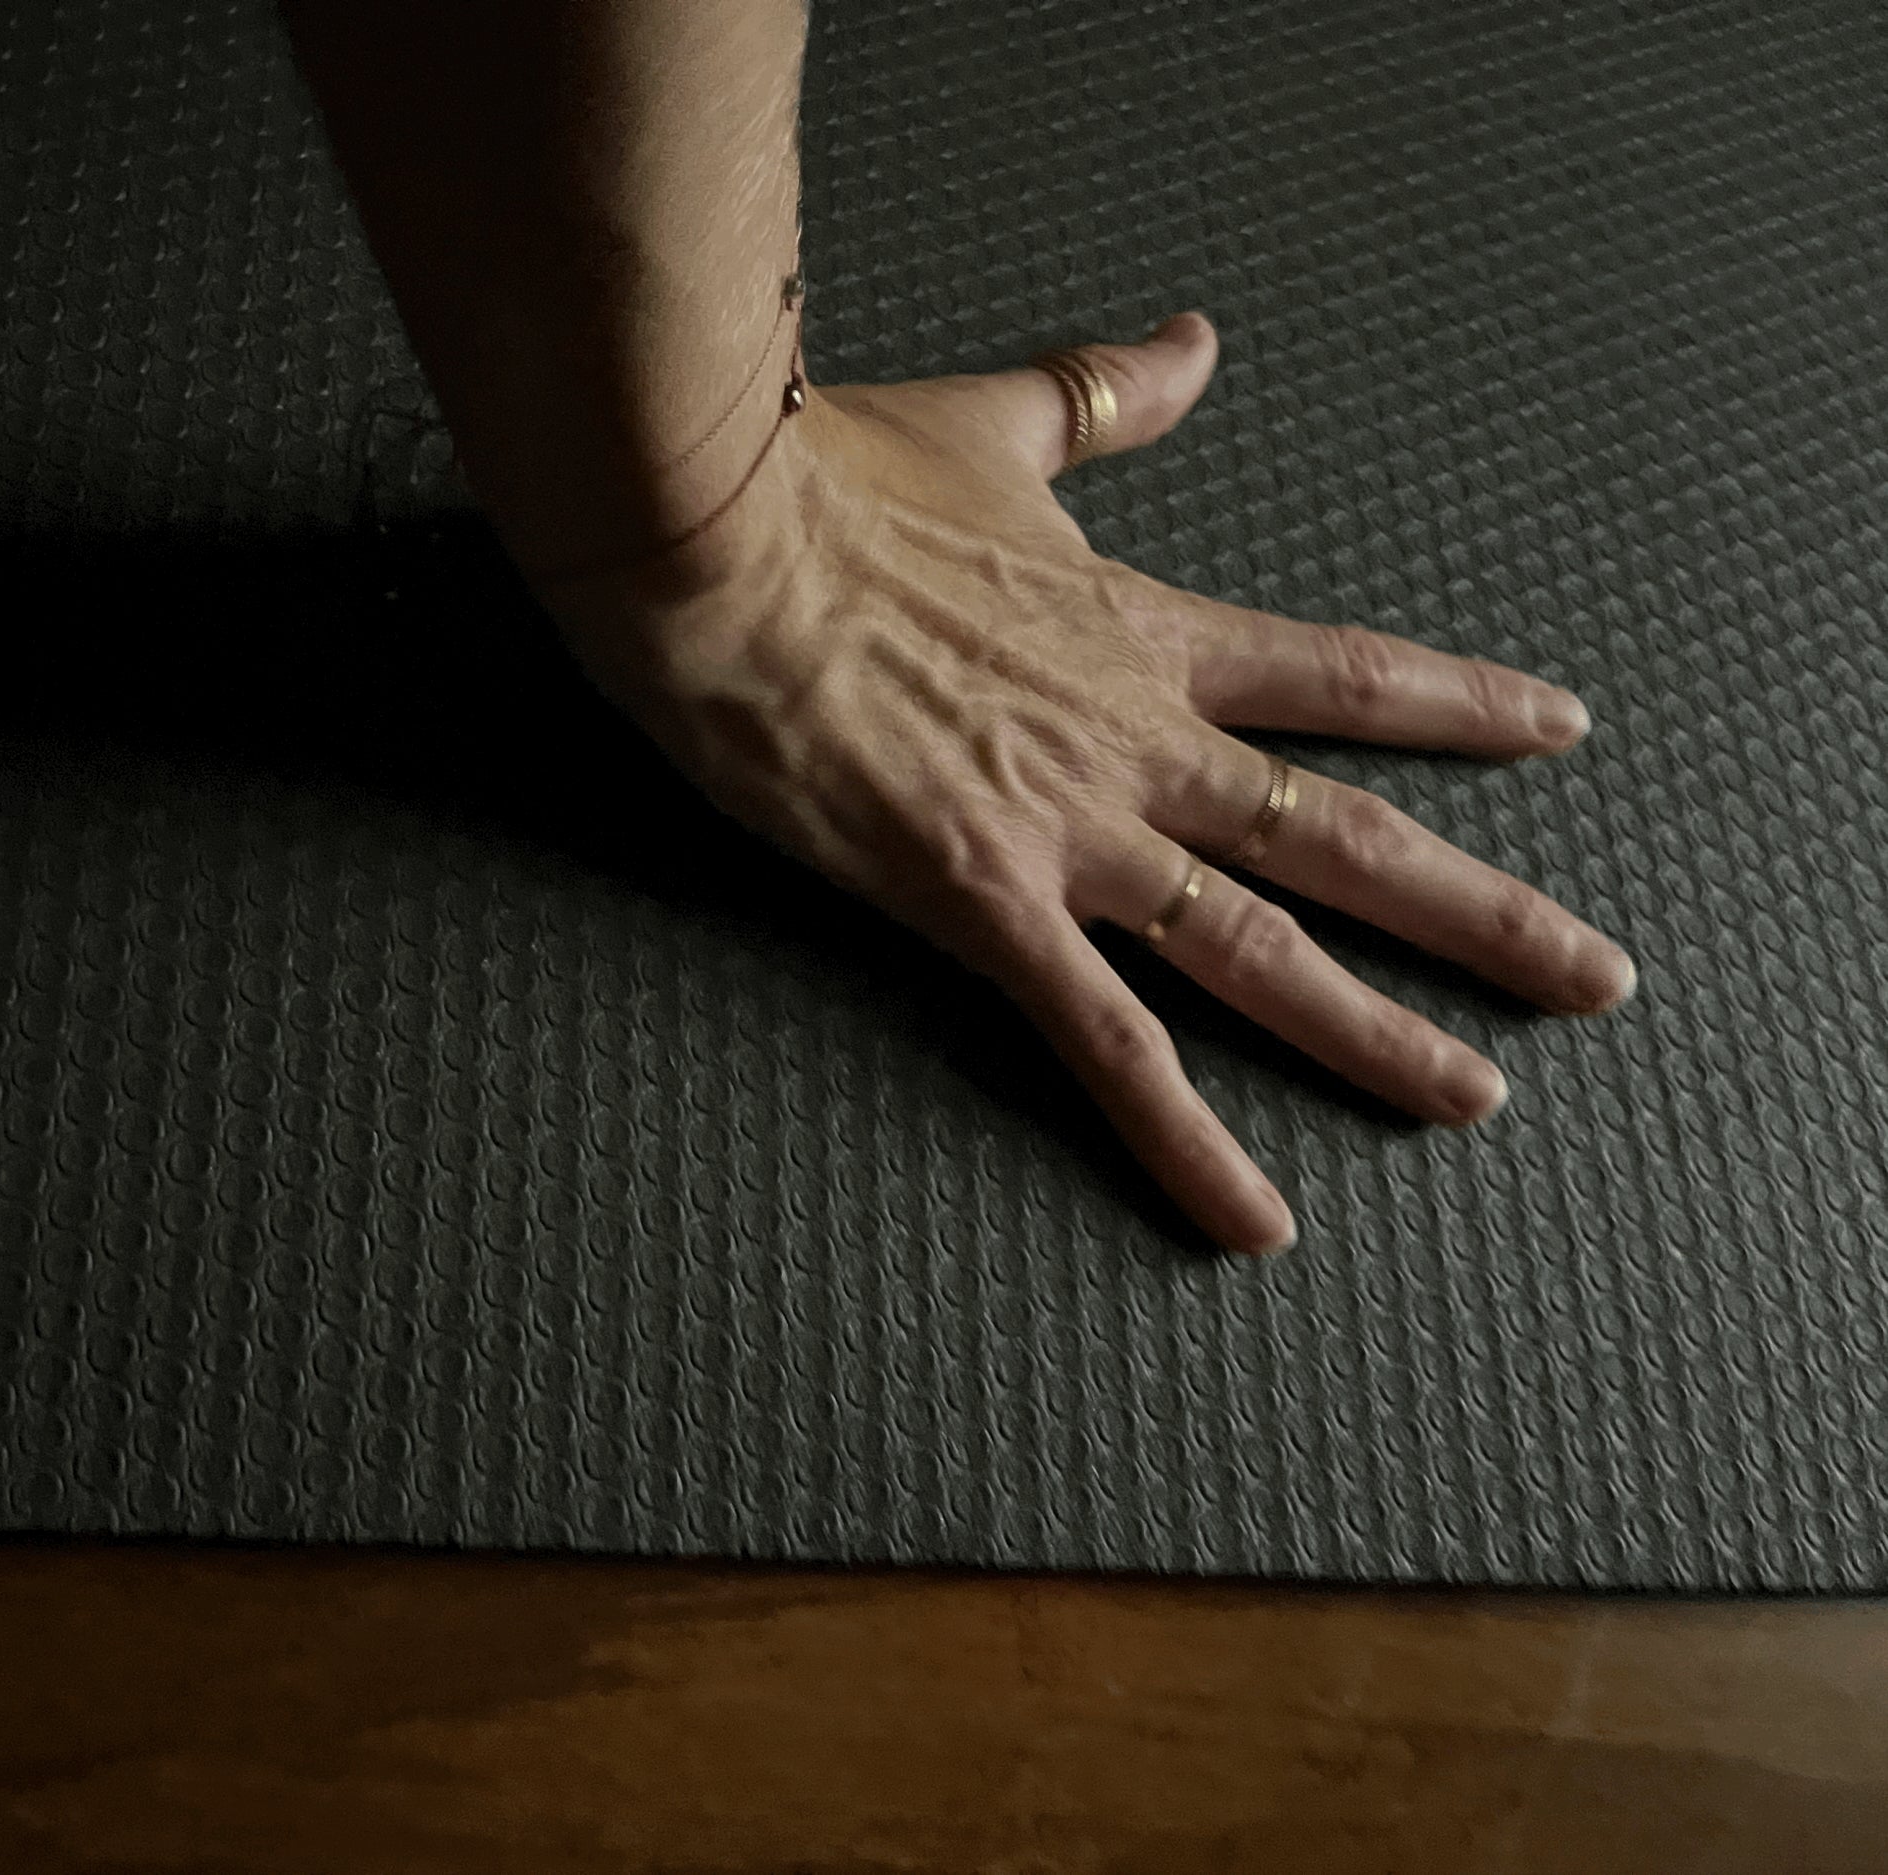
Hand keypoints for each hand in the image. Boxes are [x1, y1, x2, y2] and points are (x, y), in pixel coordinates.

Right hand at [534, 310, 1635, 1257]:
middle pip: (1344, 836)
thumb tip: (1195, 342)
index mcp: (1139, 632)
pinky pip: (1103, 1042)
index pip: (1336, 675)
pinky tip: (1255, 1218)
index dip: (1456, 704)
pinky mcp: (978, 899)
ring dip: (1380, 1033)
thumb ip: (1101, 395)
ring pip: (1261, 948)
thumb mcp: (987, 425)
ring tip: (1475, 1098)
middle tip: (1593, 975)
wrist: (714, 541)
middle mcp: (1135, 741)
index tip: (1557, 728)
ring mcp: (1068, 828)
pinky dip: (1186, 1140)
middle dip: (1481, 909)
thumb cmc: (828, 482)